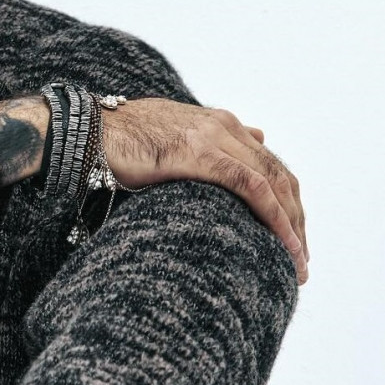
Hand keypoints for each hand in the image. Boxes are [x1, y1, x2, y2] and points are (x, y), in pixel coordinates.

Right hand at [101, 99, 307, 284]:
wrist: (85, 131)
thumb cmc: (118, 140)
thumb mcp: (171, 136)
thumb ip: (212, 139)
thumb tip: (256, 136)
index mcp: (218, 122)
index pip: (269, 164)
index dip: (287, 202)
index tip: (290, 237)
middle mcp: (223, 126)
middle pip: (280, 175)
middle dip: (296, 219)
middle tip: (300, 259)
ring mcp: (212, 137)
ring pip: (274, 183)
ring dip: (291, 225)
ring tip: (296, 261)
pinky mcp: (198, 154)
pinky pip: (252, 187)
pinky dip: (274, 216)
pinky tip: (282, 243)